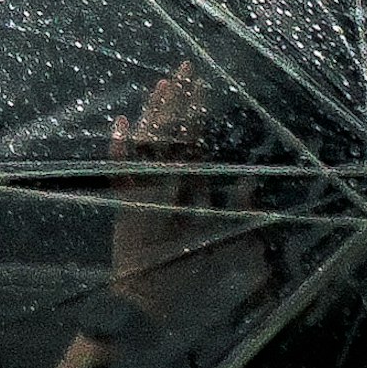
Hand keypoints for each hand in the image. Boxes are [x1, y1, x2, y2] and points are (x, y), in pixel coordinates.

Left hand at [108, 62, 220, 297]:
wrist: (141, 301)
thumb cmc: (183, 275)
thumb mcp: (218, 245)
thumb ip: (236, 213)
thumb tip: (249, 180)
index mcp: (183, 187)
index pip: (190, 139)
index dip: (195, 109)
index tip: (201, 82)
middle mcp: (158, 181)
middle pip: (167, 131)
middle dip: (177, 98)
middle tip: (184, 66)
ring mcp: (138, 189)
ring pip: (145, 142)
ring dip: (153, 111)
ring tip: (162, 82)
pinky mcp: (123, 201)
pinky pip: (118, 168)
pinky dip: (118, 144)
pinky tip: (119, 121)